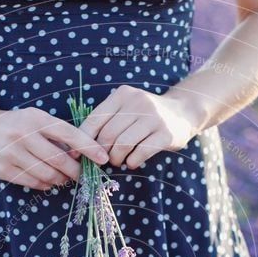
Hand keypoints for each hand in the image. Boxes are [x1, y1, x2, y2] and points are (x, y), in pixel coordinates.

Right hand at [0, 105, 109, 190]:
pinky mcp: (1, 169)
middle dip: (75, 171)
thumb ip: (56, 135)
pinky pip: (32, 182)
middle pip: (60, 160)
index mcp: (35, 118)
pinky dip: (45, 184)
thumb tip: (82, 156)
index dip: (89, 148)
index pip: (70, 134)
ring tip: (64, 178)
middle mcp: (23, 134)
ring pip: (47, 174)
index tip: (103, 159)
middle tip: (81, 175)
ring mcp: (10, 153)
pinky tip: (48, 181)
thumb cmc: (15, 124)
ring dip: (61, 180)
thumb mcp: (34, 119)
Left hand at [78, 84, 208, 168]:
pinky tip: (132, 161)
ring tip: (118, 160)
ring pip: (122, 145)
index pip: (95, 118)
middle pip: (108, 135)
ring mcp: (153, 118)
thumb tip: (80, 145)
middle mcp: (138, 103)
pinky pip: (141, 153)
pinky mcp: (166, 134)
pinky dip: (132, 161)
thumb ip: (106, 121)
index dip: (83, 139)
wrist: (182, 113)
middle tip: (103, 160)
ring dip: (116, 159)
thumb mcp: (126, 109)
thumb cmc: (145, 115)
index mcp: (123, 95)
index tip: (75, 155)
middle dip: (101, 153)